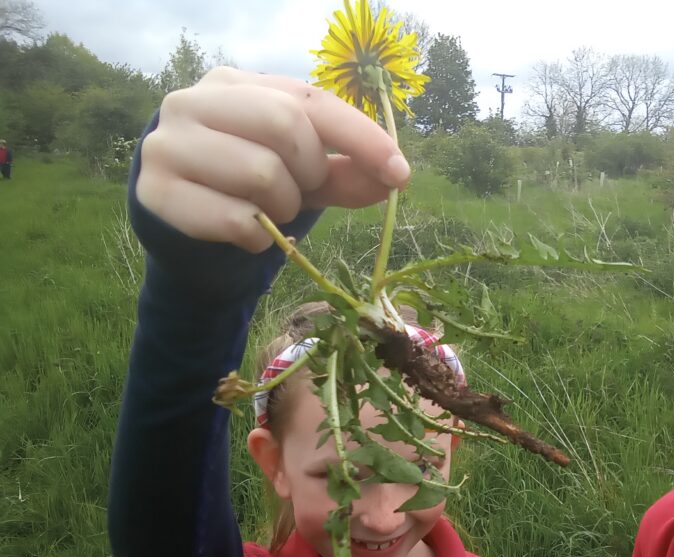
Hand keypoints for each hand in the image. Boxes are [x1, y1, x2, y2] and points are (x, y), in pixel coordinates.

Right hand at [136, 67, 410, 252]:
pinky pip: (234, 219)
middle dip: (311, 171)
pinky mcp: (156, 192)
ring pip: (260, 172)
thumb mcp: (305, 174)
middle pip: (284, 124)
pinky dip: (257, 237)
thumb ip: (348, 171)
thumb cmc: (250, 186)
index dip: (360, 136)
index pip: (310, 99)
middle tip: (302, 191)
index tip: (400, 172)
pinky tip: (247, 233)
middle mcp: (193, 101)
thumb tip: (396, 177)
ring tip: (270, 210)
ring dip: (284, 207)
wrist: (183, 220)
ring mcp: (168, 144)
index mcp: (236, 84)